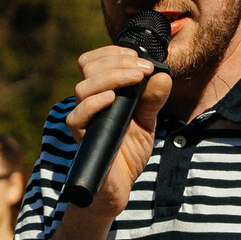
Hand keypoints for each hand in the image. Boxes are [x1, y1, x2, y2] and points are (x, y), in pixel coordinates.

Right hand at [65, 43, 171, 219]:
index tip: (138, 58)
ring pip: (83, 87)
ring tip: (136, 78)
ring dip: (112, 76)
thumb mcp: (148, 122)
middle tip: (143, 68)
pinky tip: (113, 99)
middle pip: (87, 66)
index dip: (113, 52)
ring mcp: (83, 120)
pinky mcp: (82, 139)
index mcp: (101, 93)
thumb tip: (162, 75)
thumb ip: (153, 99)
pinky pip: (77, 117)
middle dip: (117, 60)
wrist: (120, 187)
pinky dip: (95, 103)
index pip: (94, 61)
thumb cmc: (128, 152)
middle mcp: (88, 103)